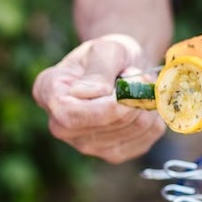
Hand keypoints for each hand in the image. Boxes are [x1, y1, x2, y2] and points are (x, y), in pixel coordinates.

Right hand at [32, 33, 165, 163]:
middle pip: (108, 123)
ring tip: (137, 87)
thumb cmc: (108, 55)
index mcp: (47, 93)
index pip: (70, 114)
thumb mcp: (105, 48)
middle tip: (136, 74)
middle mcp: (60, 126)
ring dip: (146, 102)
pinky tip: (141, 104)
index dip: (107, 103)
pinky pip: (146, 137)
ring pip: (133, 129)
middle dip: (134, 95)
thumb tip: (92, 93)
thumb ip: (99, 69)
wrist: (123, 67)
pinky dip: (153, 116)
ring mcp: (86, 145)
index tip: (129, 78)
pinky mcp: (113, 154)